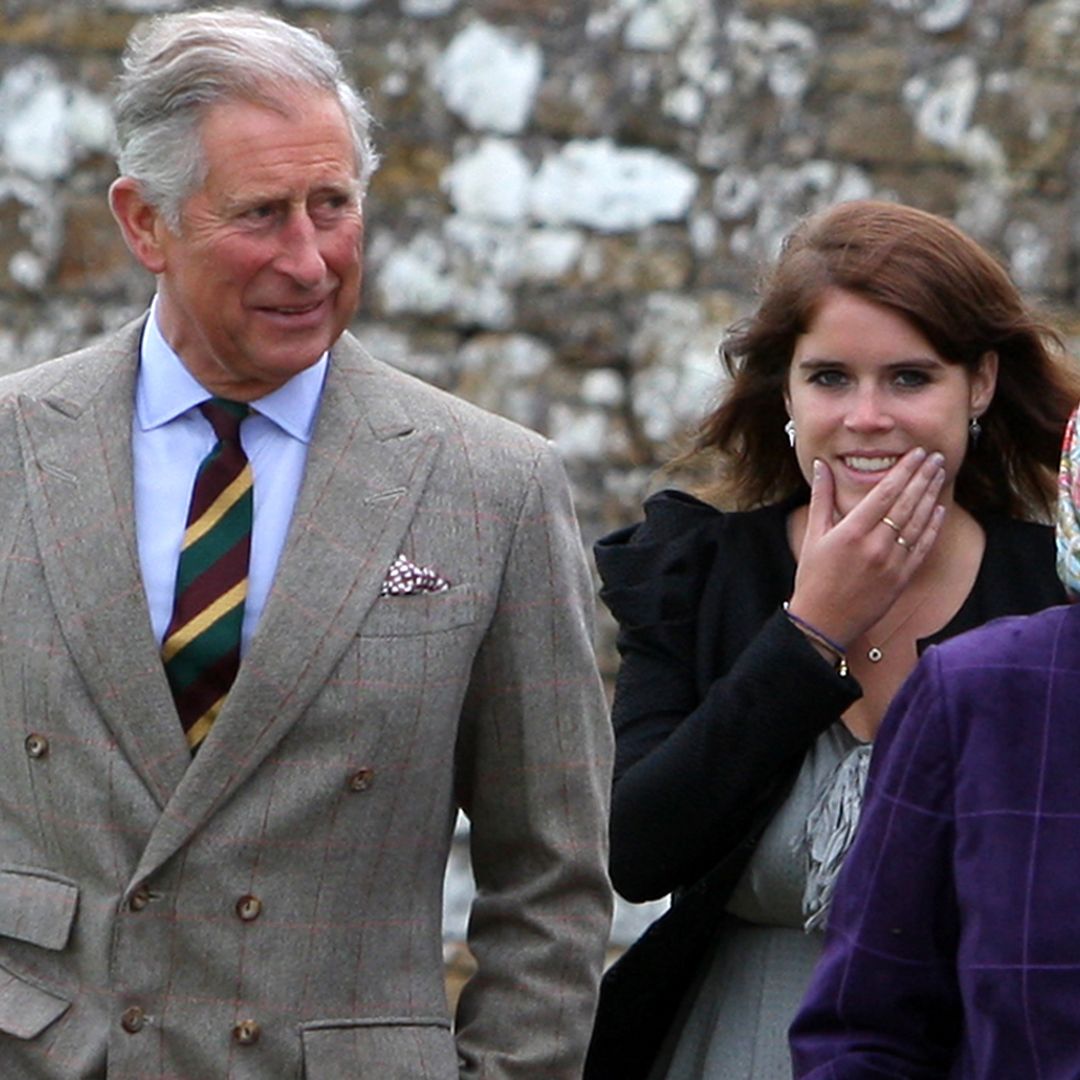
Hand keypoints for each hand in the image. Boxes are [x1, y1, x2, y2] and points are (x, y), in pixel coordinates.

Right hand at [786, 448, 945, 647]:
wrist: (823, 621)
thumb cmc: (813, 578)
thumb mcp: (813, 535)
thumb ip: (821, 497)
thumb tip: (821, 466)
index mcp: (851, 532)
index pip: (885, 492)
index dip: (904, 470)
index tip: (916, 453)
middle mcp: (875, 545)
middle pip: (906, 503)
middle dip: (923, 477)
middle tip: (935, 457)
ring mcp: (892, 563)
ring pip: (918, 522)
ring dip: (931, 496)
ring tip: (939, 475)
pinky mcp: (902, 578)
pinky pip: (922, 547)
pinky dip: (933, 527)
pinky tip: (939, 509)